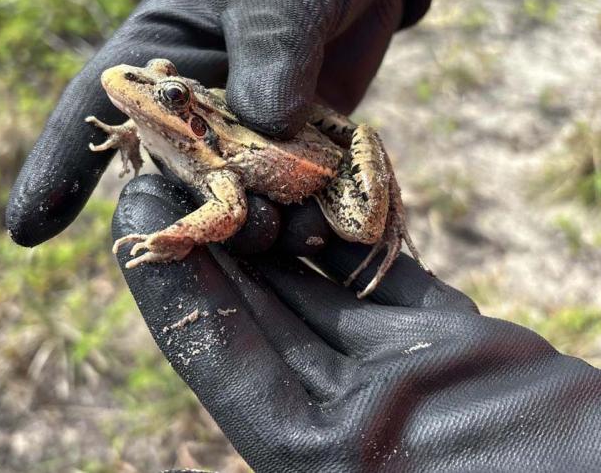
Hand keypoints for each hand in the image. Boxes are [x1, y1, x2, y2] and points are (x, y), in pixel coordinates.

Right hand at [5, 0, 435, 246]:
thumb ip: (270, 53)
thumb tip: (267, 125)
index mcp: (160, 55)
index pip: (98, 107)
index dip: (60, 166)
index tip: (25, 231)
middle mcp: (194, 108)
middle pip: (167, 173)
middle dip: (177, 213)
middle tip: (187, 242)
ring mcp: (244, 138)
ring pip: (230, 198)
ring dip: (251, 225)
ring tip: (281, 234)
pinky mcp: (293, 155)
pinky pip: (288, 198)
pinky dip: (303, 217)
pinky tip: (326, 232)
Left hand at [114, 174, 600, 471]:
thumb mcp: (398, 452)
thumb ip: (328, 432)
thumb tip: (247, 362)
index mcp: (323, 457)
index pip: (222, 357)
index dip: (174, 282)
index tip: (139, 210)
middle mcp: (353, 417)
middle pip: (263, 316)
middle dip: (214, 241)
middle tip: (175, 164)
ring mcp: (408, 379)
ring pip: (321, 292)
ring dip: (278, 227)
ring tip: (237, 158)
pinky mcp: (461, 350)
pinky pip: (391, 281)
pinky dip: (359, 234)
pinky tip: (328, 183)